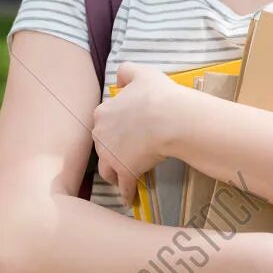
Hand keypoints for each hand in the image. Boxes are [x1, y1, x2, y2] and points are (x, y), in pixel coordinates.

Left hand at [90, 62, 185, 206]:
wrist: (171, 119)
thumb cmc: (158, 94)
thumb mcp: (142, 72)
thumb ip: (127, 71)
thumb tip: (117, 79)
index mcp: (103, 112)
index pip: (104, 121)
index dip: (116, 124)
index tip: (127, 127)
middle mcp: (101, 135)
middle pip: (103, 145)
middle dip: (112, 149)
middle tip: (128, 151)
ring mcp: (111, 156)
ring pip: (108, 168)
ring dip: (114, 172)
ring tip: (123, 176)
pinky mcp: (125, 172)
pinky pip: (125, 187)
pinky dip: (127, 194)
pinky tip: (131, 200)